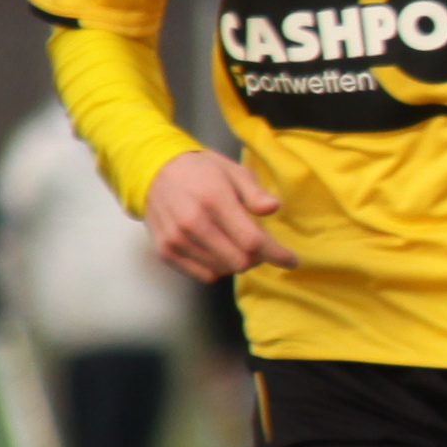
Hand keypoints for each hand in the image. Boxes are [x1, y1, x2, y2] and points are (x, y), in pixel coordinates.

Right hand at [141, 150, 296, 279]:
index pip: (252, 240)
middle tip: (262, 246)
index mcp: (213, 200)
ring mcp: (176, 239)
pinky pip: (204, 275)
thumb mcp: (234, 172)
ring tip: (237, 243)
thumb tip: (273, 208)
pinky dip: (218, 268)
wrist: (156, 172)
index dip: (276, 254)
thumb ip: (255, 193)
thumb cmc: (203, 172)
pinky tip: (220, 250)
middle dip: (259, 258)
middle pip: (240, 261)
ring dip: (238, 262)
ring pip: (223, 270)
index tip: (291, 260)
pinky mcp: (165, 251)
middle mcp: (192, 223)